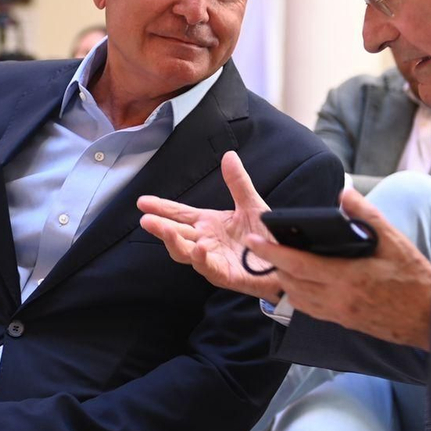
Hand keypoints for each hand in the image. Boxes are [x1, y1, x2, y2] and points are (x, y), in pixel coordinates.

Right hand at [137, 151, 283, 300]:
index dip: (162, 208)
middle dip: (160, 227)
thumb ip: (238, 183)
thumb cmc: (266, 236)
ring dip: (173, 242)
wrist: (287, 260)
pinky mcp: (226, 275)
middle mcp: (206, 242)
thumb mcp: (252, 205)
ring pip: (185, 252)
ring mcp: (213, 259)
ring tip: (164, 230)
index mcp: (209, 224)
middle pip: (176, 234)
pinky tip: (200, 248)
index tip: (143, 202)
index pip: (179, 214)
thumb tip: (229, 156)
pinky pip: (209, 268)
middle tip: (145, 219)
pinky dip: (202, 258)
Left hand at [244, 187, 430, 347]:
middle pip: (290, 283)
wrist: (429, 315)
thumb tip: (343, 194)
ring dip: (284, 280)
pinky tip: (300, 282)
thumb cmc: (413, 276)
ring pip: (297, 298)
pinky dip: (298, 294)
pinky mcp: (342, 322)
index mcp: (346, 277)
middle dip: (273, 264)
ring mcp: (338, 314)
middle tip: (262, 246)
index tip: (252, 238)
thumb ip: (366, 214)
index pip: (297, 264)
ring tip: (279, 261)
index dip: (272, 251)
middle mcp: (337, 299)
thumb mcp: (393, 240)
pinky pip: (309, 309)